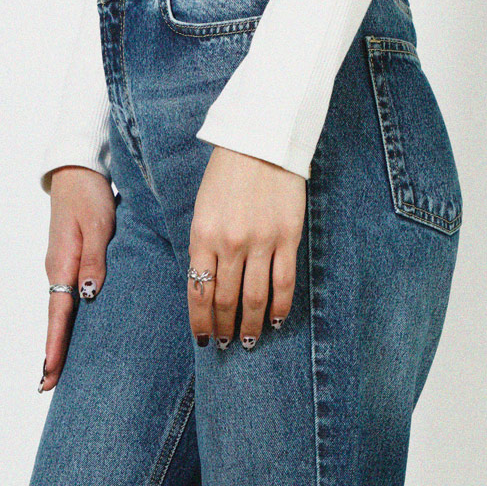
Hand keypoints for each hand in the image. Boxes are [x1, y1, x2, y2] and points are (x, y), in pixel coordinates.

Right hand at [42, 166, 116, 390]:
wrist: (77, 171)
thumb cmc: (89, 195)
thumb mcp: (98, 225)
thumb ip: (95, 261)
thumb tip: (89, 296)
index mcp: (62, 264)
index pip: (58, 314)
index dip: (55, 345)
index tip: (50, 372)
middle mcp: (57, 271)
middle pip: (55, 320)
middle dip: (52, 353)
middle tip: (48, 386)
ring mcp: (62, 268)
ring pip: (61, 312)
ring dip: (59, 341)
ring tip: (57, 371)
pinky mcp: (69, 263)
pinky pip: (67, 300)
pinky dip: (66, 322)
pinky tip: (71, 336)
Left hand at [187, 146, 306, 349]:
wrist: (261, 140)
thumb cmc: (227, 175)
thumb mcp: (203, 209)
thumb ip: (204, 247)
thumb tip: (208, 287)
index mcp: (203, 236)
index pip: (199, 292)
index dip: (201, 322)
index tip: (203, 339)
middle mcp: (230, 244)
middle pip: (226, 301)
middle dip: (224, 328)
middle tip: (226, 345)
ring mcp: (261, 242)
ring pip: (254, 297)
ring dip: (250, 325)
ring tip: (248, 341)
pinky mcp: (287, 237)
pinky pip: (283, 282)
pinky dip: (279, 307)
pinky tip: (275, 321)